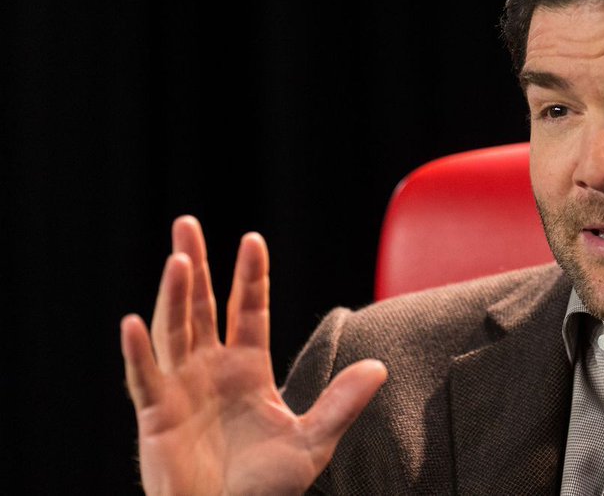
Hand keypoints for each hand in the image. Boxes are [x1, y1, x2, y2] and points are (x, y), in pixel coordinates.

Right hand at [121, 216, 386, 494]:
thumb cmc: (264, 488)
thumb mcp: (312, 443)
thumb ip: (341, 404)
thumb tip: (380, 367)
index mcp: (247, 370)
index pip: (249, 311)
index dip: (251, 277)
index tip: (252, 238)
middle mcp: (211, 371)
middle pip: (202, 307)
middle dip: (196, 264)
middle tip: (187, 223)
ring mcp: (181, 390)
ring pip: (173, 332)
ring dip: (173, 296)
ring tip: (178, 259)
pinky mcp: (157, 417)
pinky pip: (145, 379)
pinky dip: (137, 353)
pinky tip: (133, 323)